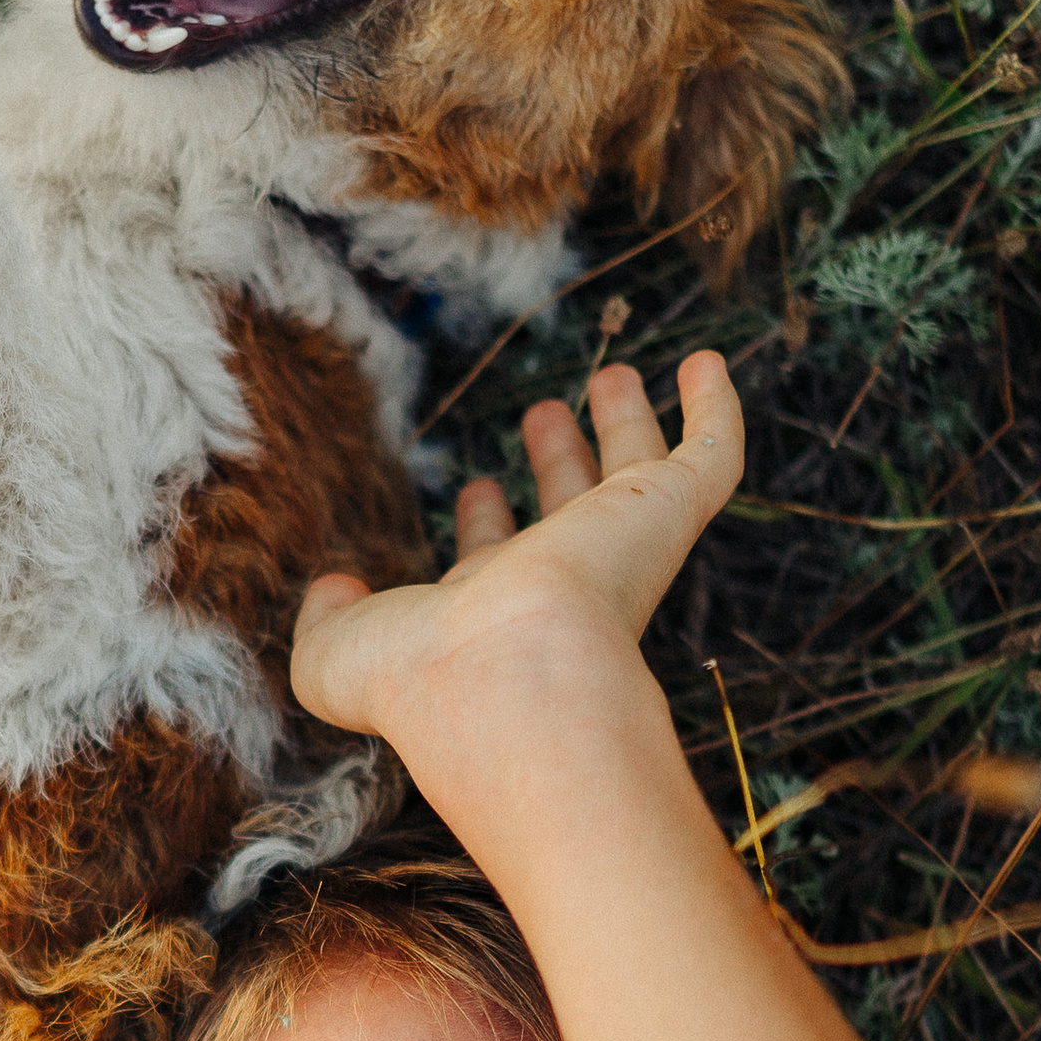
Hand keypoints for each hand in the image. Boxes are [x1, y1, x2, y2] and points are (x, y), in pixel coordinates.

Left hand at [289, 353, 742, 778]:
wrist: (503, 678)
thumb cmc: (417, 677)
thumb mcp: (333, 653)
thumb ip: (327, 618)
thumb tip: (334, 587)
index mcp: (490, 614)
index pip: (498, 563)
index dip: (487, 527)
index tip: (477, 488)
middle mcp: (561, 584)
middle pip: (570, 514)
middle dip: (558, 466)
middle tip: (543, 415)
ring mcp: (621, 549)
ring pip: (638, 477)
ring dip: (626, 426)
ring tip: (613, 375)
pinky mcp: (666, 514)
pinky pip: (710, 455)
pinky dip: (713, 410)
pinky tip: (706, 362)